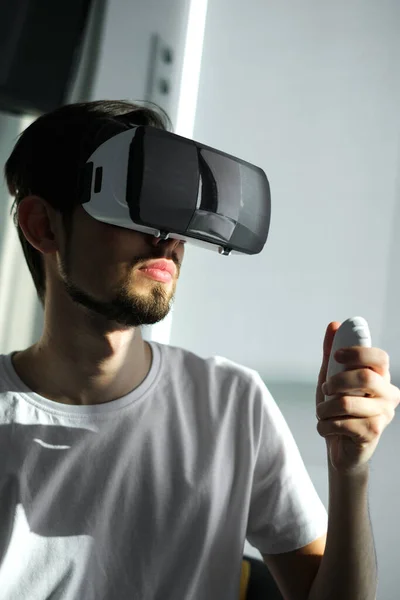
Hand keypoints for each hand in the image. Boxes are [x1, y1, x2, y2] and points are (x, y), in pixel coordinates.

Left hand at [315, 322, 399, 474]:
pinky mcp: (372, 433)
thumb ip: (332, 353)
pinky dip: (324, 426)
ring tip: (322, 413)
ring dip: (324, 409)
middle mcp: (388, 394)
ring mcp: (383, 415)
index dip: (357, 352)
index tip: (336, 356)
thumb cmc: (338, 410)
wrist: (338, 447)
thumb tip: (334, 324)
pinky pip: (341, 423)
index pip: (379, 357)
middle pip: (365, 377)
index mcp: (381, 377)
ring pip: (347, 402)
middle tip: (326, 390)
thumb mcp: (331, 378)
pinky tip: (326, 428)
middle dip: (336, 382)